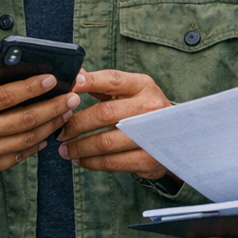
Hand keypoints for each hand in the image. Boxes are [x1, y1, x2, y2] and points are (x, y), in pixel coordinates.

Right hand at [0, 62, 79, 188]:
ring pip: (27, 138)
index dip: (32, 86)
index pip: (6, 95)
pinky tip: (47, 135)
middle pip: (25, 118)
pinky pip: (18, 156)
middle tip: (72, 95)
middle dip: (53, 106)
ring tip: (66, 112)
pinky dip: (36, 145)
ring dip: (51, 125)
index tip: (51, 78)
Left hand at [56, 69, 172, 178]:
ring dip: (80, 147)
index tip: (69, 85)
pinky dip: (91, 162)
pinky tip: (81, 160)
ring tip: (65, 149)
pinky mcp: (149, 159)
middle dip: (76, 124)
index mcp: (143, 86)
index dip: (89, 81)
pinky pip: (112, 162)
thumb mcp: (130, 92)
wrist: (178, 138)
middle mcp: (150, 107)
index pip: (113, 79)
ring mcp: (151, 135)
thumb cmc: (143, 110)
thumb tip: (72, 75)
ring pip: (106, 141)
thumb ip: (102, 84)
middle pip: (105, 114)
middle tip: (59, 131)